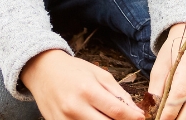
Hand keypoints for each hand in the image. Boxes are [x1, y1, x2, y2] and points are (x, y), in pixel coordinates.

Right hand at [21, 49, 141, 119]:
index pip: (117, 111)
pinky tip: (96, 118)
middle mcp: (75, 108)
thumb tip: (136, 112)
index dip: (133, 117)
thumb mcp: (100, 75)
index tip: (141, 118)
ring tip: (111, 117)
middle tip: (127, 119)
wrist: (43, 71)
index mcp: (88, 91)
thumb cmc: (74, 71)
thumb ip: (119, 94)